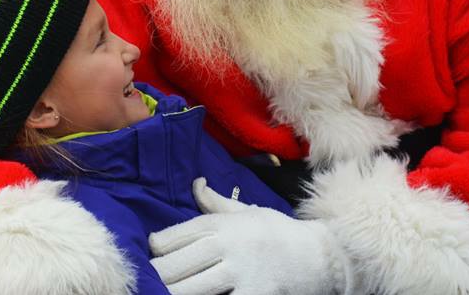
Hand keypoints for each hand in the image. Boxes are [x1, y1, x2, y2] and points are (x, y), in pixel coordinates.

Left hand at [149, 178, 347, 294]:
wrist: (319, 257)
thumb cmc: (278, 233)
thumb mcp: (248, 211)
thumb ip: (216, 203)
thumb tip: (196, 184)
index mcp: (225, 225)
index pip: (179, 234)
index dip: (158, 245)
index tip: (152, 251)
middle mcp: (229, 247)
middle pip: (178, 263)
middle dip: (158, 273)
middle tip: (148, 279)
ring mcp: (241, 274)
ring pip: (192, 288)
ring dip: (172, 292)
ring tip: (159, 293)